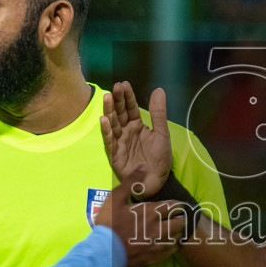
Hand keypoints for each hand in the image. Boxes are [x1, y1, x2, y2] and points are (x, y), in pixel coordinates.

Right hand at [94, 175, 188, 266]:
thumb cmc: (108, 224)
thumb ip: (131, 182)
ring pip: (178, 237)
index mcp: (151, 212)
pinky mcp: (156, 258)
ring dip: (179, 232)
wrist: (103, 254)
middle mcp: (159, 228)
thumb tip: (144, 166)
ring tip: (176, 230)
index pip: (174, 206)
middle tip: (179, 217)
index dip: (178, 204)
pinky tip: (170, 243)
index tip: (178, 205)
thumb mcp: (115, 198)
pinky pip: (172, 250)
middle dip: (181, 218)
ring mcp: (158, 244)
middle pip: (180, 222)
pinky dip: (174, 245)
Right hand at [100, 82, 172, 198]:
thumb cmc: (159, 159)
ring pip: (113, 124)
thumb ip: (158, 113)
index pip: (131, 108)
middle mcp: (126, 132)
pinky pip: (110, 141)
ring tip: (107, 98)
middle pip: (120, 113)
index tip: (124, 84)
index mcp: (137, 126)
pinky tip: (103, 119)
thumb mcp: (162, 134)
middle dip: (117, 100)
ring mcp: (119, 142)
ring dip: (109, 111)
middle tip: (115, 87)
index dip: (127, 97)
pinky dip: (106, 130)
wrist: (157, 182)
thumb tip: (158, 90)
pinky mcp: (114, 155)